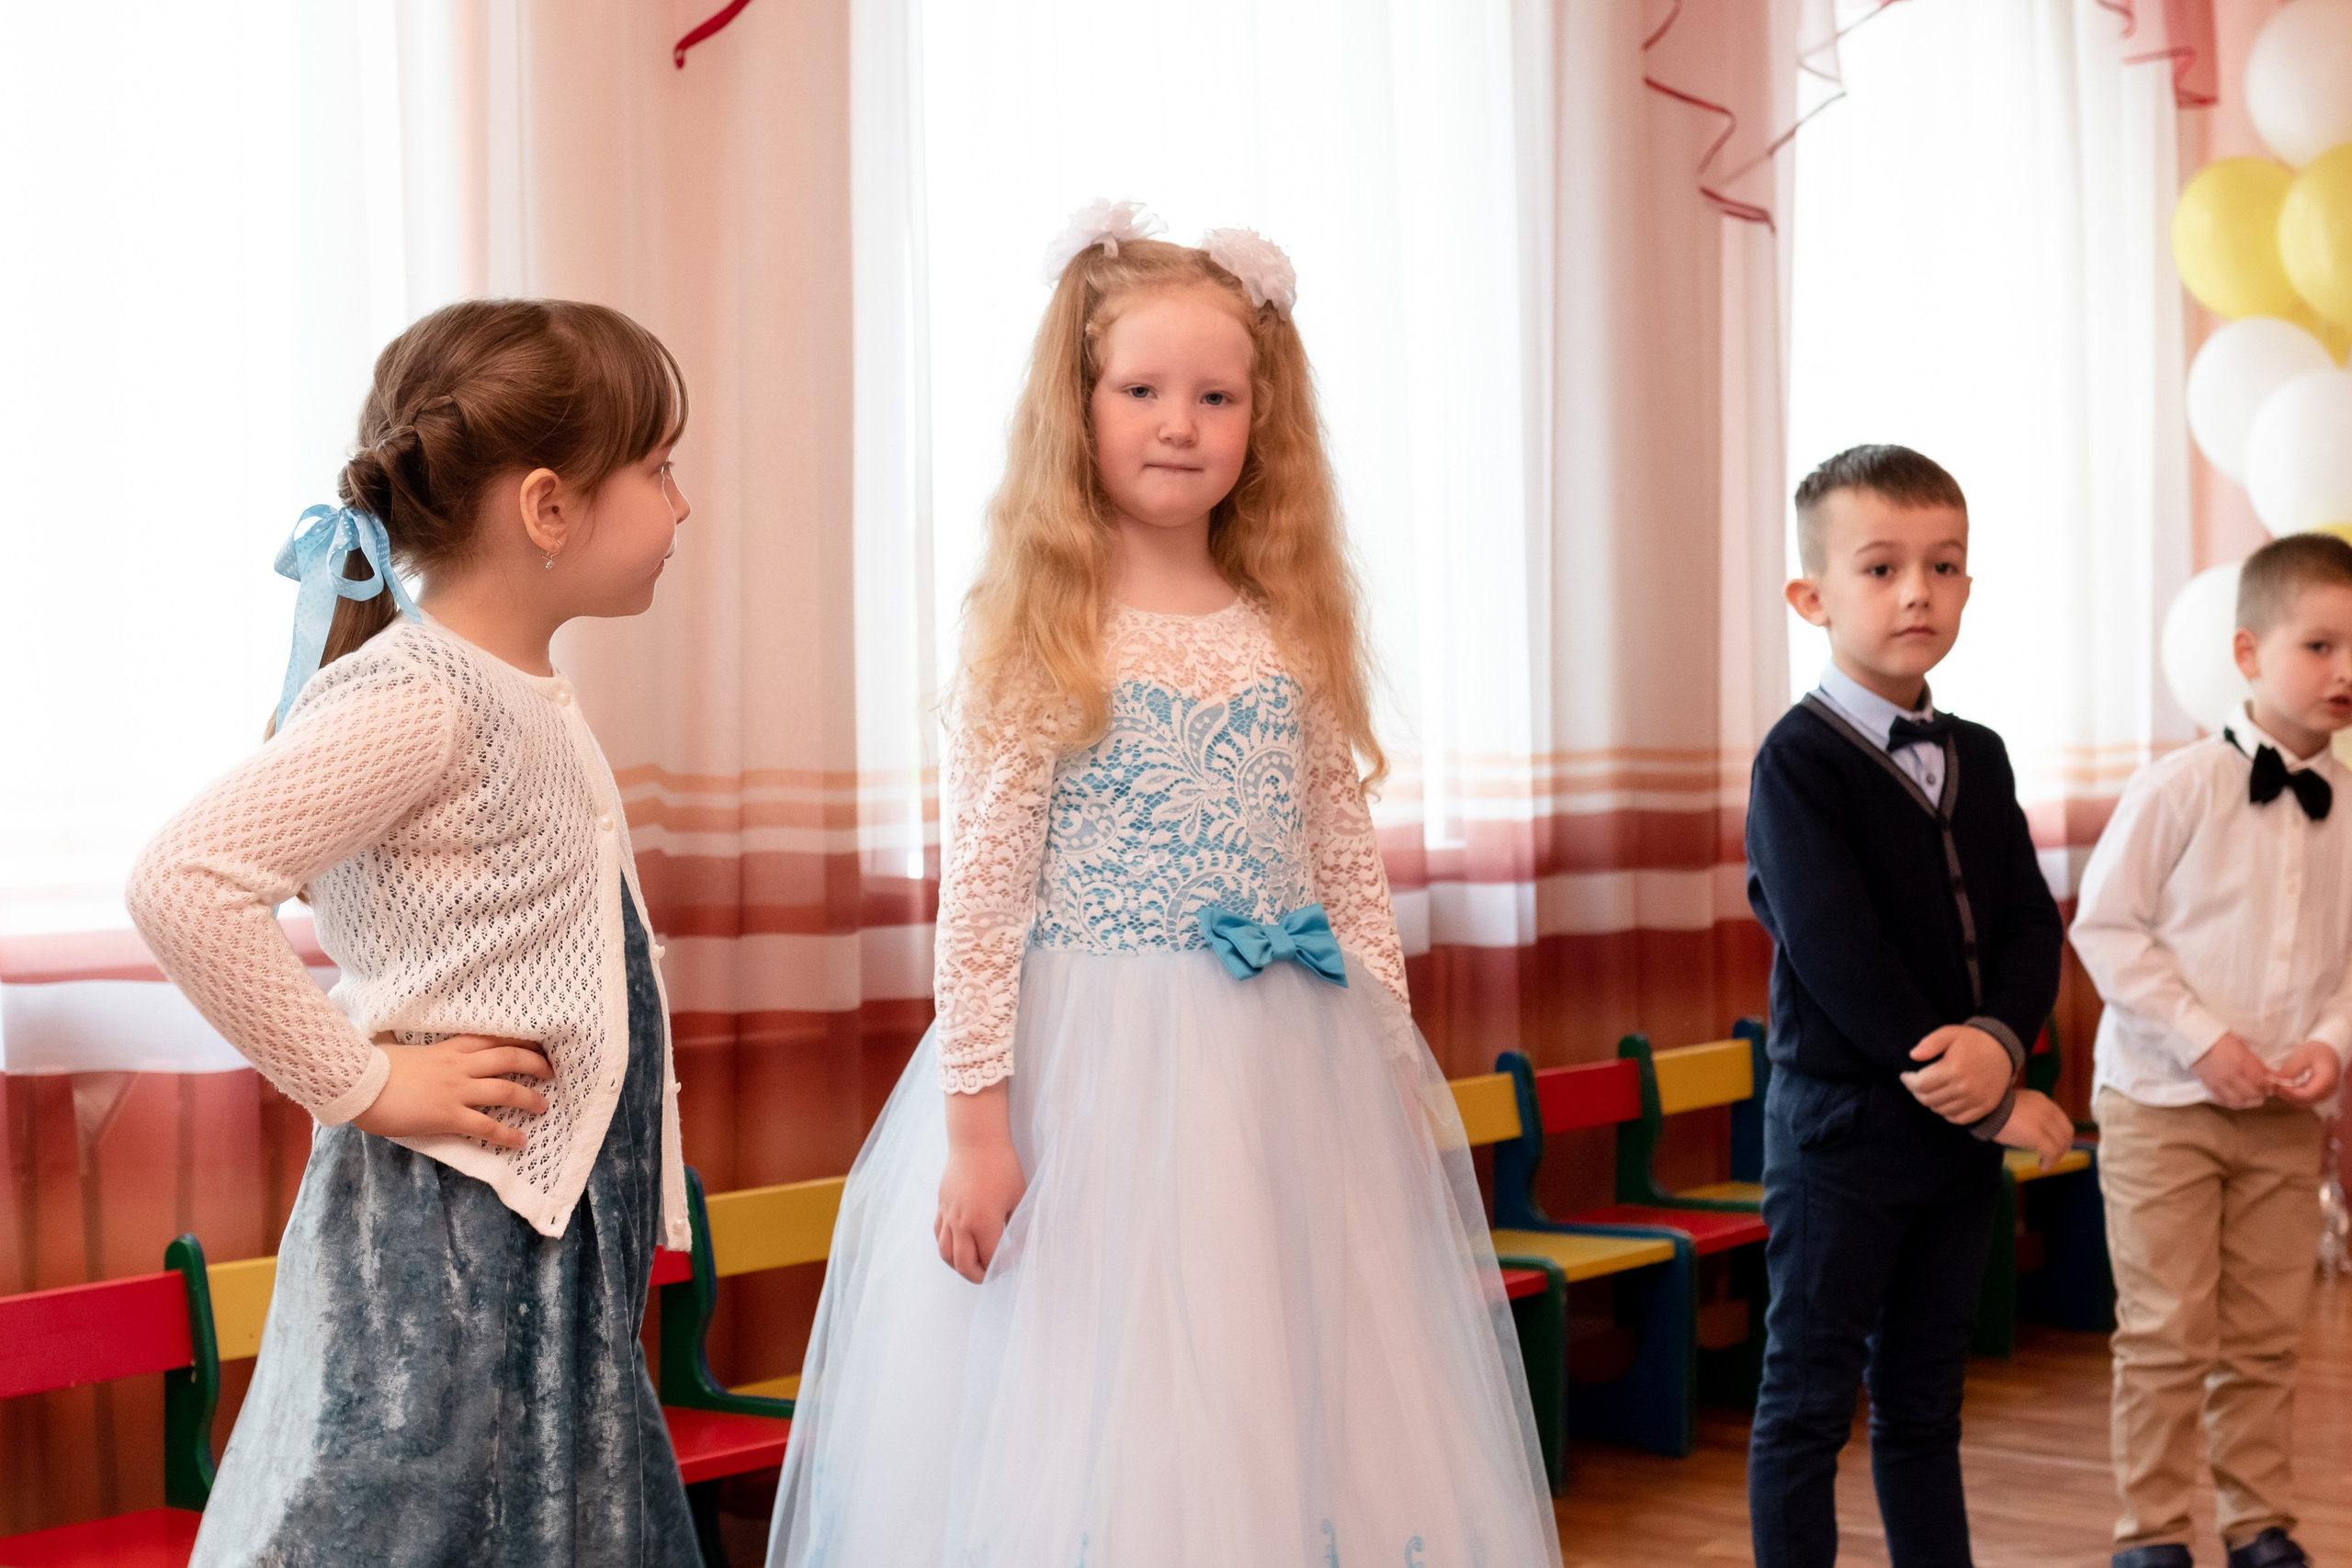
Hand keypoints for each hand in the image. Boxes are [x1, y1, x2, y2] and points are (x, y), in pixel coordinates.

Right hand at [351, 1034, 552, 1149]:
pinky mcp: (449, 1115)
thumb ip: (418, 1051)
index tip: (538, 1043)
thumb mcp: (401, 1049)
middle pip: (509, 1058)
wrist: (359, 1084)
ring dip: (529, 1098)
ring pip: (505, 1090)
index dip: (519, 1041)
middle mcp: (459, 1066)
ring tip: (543, 1107)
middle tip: (551, 1072)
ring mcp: (456, 1090)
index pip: (493, 1038)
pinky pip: (486, 1125)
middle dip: (535, 1064)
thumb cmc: (373, 1067)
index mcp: (449, 1048)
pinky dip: (506, 1134)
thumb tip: (410, 1052)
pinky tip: (520, 1142)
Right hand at [935, 1081, 1024, 1283]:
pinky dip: (947, 1247)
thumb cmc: (1002, 1166)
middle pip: (963, 1265)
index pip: (990, 1259)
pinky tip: (960, 1246)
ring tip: (974, 1266)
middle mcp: (961, 1224)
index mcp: (983, 1223)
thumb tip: (1017, 1245)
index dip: (1003, 1266)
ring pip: (945, 1253)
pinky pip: (939, 1235)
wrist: (976, 1140)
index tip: (1013, 1261)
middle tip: (992, 1274)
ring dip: (959, 1266)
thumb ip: (1018, 1226)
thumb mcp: (1018, 1197)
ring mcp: (947, 1215)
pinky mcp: (941, 1206)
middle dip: (979, 1276)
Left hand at [1900, 1025, 2014, 1124]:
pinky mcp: (1985, 1107)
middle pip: (1928, 1100)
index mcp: (1953, 1069)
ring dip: (1931, 1102)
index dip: (1908, 1081)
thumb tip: (1912, 1055)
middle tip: (1915, 1083)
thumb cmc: (1973, 1040)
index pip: (1920, 1085)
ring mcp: (1976, 1100)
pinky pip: (1959, 1119)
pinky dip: (1947, 1113)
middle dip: (1916, 1092)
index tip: (1905, 1075)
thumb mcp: (1950, 1033)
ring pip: (1941, 1110)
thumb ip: (1929, 1043)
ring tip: (1930, 1090)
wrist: (2004, 1049)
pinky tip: (1945, 1101)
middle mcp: (1965, 1088)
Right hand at [1994, 1089, 2073, 1171]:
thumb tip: (2037, 1132)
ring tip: (2046, 1164)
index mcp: (2043, 1102)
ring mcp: (2043, 1123)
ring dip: (2056, 1158)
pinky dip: (2050, 1162)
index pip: (2063, 1122)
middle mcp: (2047, 1110)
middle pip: (2066, 1134)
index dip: (2062, 1137)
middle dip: (2062, 1148)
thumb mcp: (2018, 1106)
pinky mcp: (2037, 1135)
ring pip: (2060, 1145)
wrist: (1984, 1111)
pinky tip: (2042, 1167)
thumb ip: (2032, 1114)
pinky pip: (2051, 1153)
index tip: (2056, 1147)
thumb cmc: (1994, 1110)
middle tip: (2052, 1158)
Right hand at [2192, 1032, 2274, 1109]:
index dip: (2271, 1086)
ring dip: (2248, 1101)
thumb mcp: (2243, 1047)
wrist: (2195, 1039)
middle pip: (2252, 1094)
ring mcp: (2219, 1083)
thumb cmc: (2220, 1039)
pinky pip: (2223, 1100)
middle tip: (2265, 1091)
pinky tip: (2237, 1098)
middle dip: (2261, 1094)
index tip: (2273, 1084)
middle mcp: (2231, 1077)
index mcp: (2241, 1064)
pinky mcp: (2209, 1086)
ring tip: (2253, 1097)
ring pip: (2238, 1101)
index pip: (2262, 1082)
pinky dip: (2232, 1102)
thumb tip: (2270, 1075)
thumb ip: (2256, 1063)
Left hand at [2273, 1041, 2342, 1108]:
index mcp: (2327, 1081)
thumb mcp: (2302, 1055)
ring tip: (2276, 1084)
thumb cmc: (2316, 1051)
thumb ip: (2290, 1068)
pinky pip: (2303, 1100)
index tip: (2277, 1085)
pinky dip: (2291, 1095)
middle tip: (2273, 1084)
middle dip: (2287, 1094)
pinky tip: (2282, 1086)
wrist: (2328, 1052)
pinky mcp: (2317, 1096)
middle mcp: (2327, 1092)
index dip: (2291, 1092)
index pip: (2308, 1094)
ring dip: (2287, 1096)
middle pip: (2304, 1101)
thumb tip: (2275, 1080)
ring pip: (2302, 1102)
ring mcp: (2323, 1096)